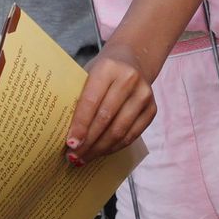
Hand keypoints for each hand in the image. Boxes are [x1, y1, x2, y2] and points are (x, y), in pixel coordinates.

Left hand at [65, 43, 155, 163]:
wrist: (133, 60)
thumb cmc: (103, 72)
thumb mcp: (88, 74)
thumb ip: (78, 98)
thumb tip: (65, 133)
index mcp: (108, 67)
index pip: (91, 100)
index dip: (80, 125)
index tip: (70, 144)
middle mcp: (129, 79)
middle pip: (106, 118)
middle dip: (88, 142)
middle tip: (74, 156)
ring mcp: (144, 94)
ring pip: (120, 131)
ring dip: (100, 149)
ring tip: (85, 158)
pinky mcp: (152, 109)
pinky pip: (132, 135)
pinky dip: (115, 147)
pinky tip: (102, 152)